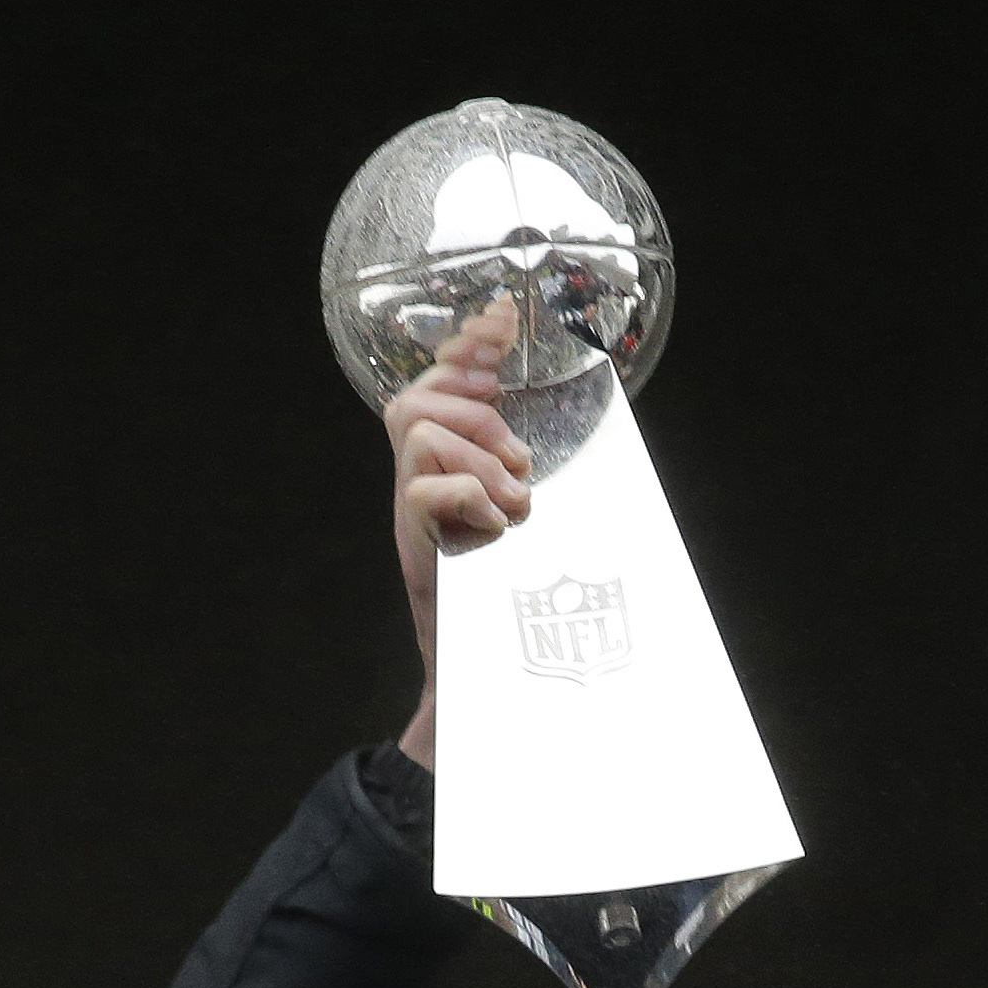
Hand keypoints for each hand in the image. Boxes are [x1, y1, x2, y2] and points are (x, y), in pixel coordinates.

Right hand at [383, 299, 534, 767]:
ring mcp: (410, 511)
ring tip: (515, 498)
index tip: (505, 315)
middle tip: (519, 458)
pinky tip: (499, 524)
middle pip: (417, 400)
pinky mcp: (412, 543)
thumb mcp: (531, 520)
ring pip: (420, 432)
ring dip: (478, 455)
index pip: (442, 382)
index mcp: (449, 464)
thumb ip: (532, 473)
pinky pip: (423, 487)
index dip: (469, 344)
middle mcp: (420, 480)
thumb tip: (576, 433)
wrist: (484, 672)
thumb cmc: (515, 597)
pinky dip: (468, 495)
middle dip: (475, 410)